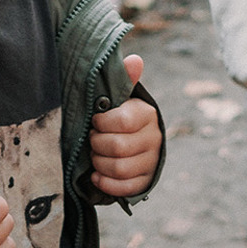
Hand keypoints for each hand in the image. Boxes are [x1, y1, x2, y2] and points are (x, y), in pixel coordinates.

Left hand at [90, 55, 162, 196]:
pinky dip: (105, 182)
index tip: (95, 121)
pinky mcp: (145, 181)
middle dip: (96, 145)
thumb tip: (135, 59)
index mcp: (147, 114)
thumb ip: (125, 79)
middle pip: (118, 147)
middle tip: (91, 139)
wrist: (133, 142)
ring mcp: (151, 161)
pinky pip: (124, 187)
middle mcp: (154, 137)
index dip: (102, 123)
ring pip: (119, 168)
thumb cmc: (118, 117)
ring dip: (99, 163)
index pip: (123, 121)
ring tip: (94, 155)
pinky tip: (97, 174)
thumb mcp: (120, 97)